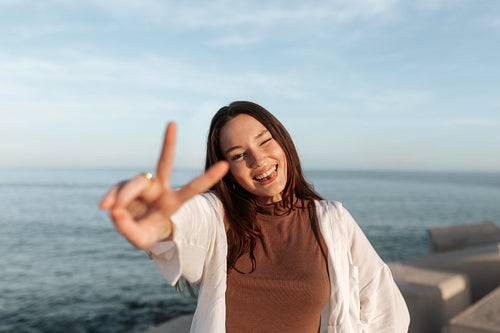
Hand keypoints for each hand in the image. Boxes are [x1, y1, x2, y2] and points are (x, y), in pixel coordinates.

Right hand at [99, 122, 228, 248]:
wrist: (136, 229)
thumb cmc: (147, 234)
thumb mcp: (142, 240)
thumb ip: (129, 229)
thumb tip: (115, 211)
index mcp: (172, 202)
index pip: (192, 189)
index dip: (208, 177)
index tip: (226, 164)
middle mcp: (160, 188)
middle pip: (164, 163)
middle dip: (168, 143)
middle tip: (172, 123)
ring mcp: (143, 185)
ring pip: (134, 183)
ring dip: (123, 196)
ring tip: (113, 210)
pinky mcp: (126, 185)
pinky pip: (117, 189)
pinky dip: (111, 198)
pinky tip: (104, 207)